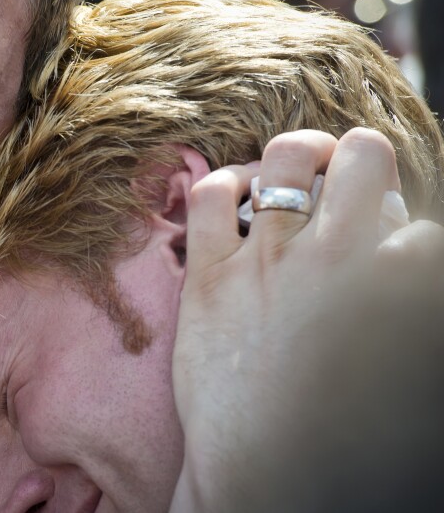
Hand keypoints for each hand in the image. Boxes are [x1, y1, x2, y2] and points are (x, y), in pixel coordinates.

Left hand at [169, 128, 443, 511]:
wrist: (269, 474)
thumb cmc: (346, 436)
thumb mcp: (407, 371)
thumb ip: (408, 306)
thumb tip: (405, 262)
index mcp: (401, 283)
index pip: (419, 227)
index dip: (406, 237)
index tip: (390, 250)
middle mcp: (337, 258)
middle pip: (364, 158)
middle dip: (364, 160)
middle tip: (354, 178)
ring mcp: (267, 262)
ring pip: (285, 160)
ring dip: (298, 153)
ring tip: (301, 164)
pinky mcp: (208, 277)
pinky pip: (207, 197)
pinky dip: (222, 182)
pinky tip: (235, 193)